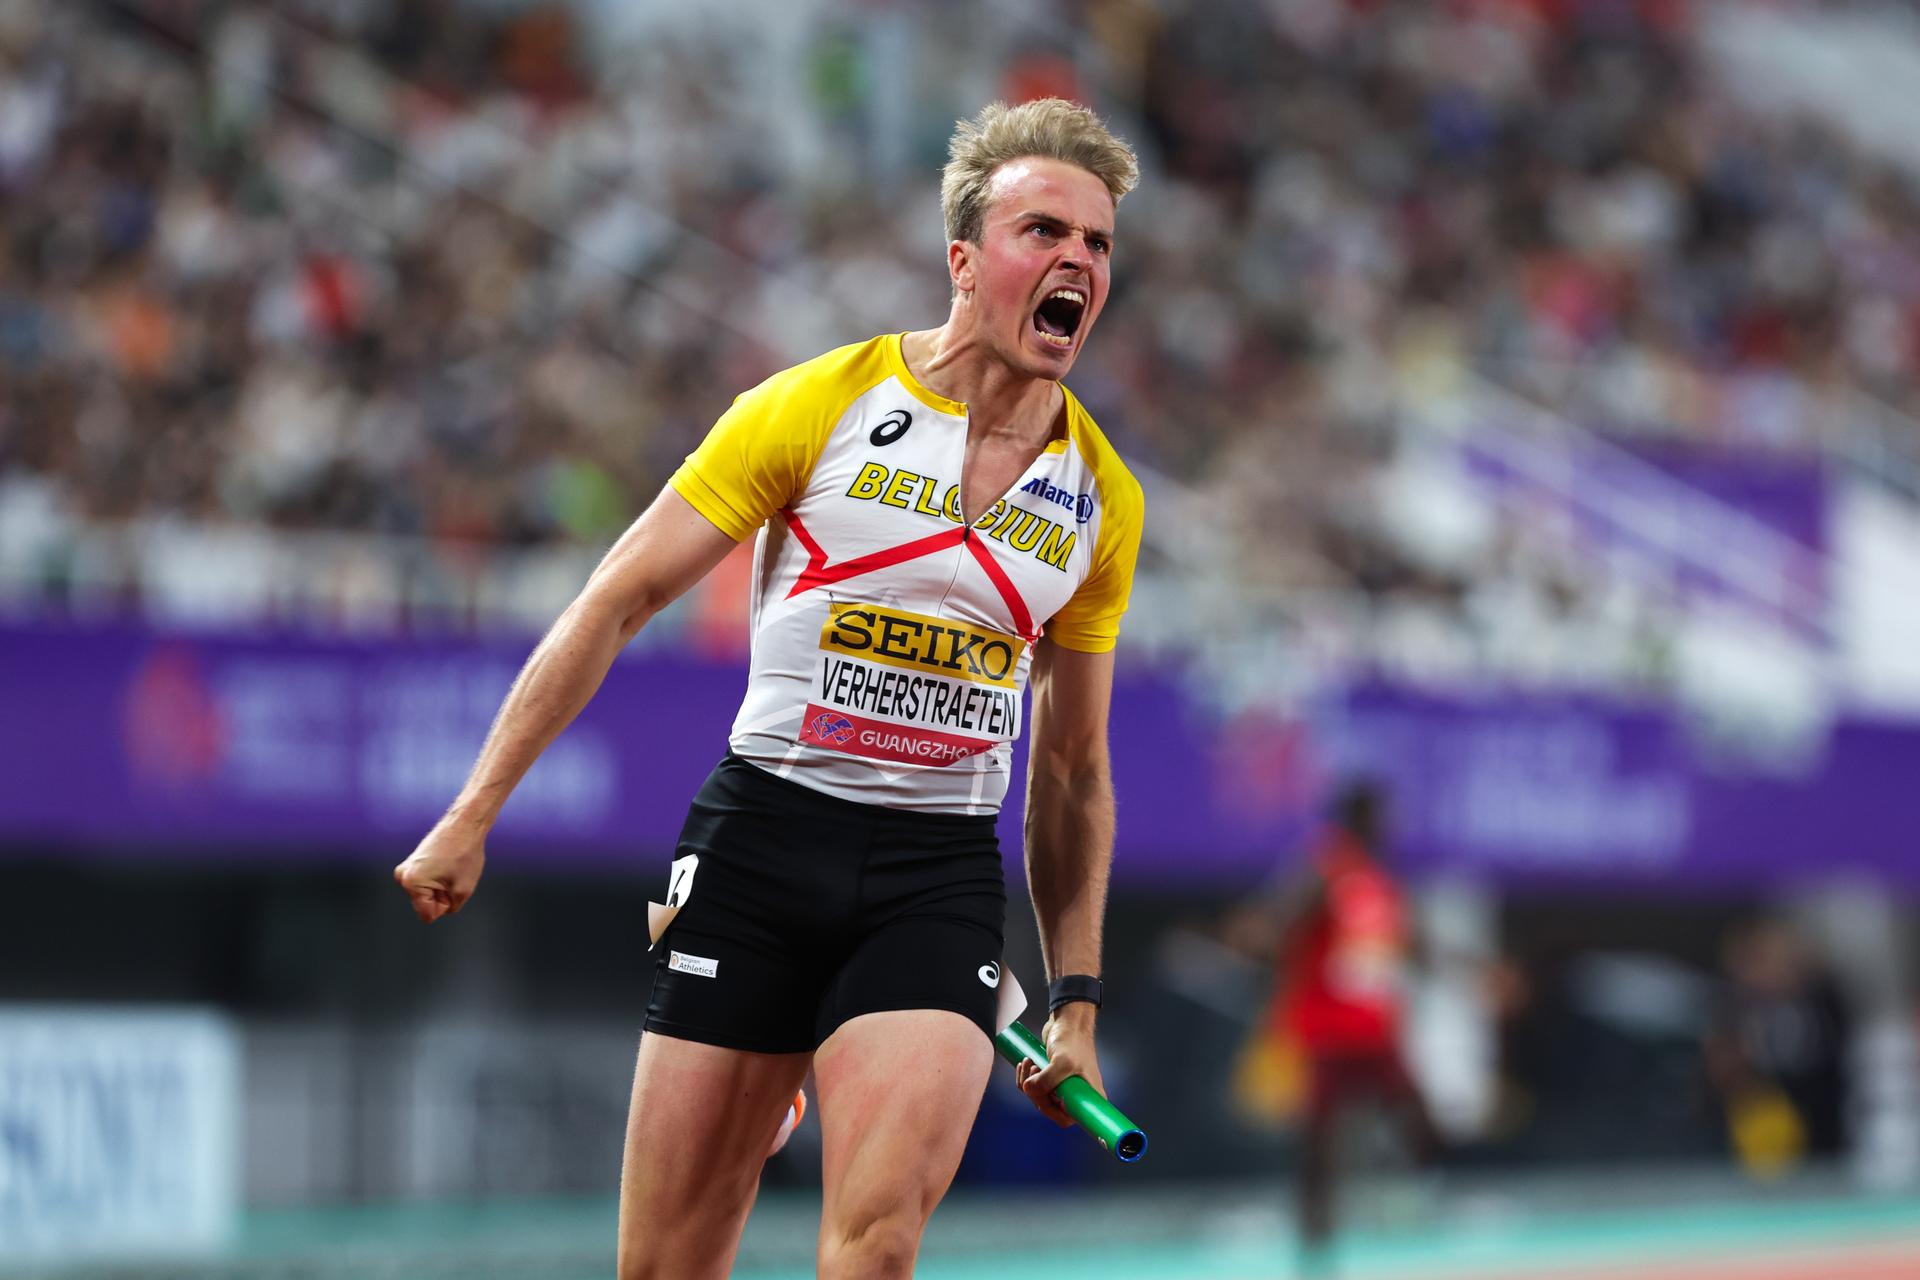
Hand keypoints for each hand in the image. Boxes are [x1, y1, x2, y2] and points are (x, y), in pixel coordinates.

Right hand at [393, 816, 486, 922]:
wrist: (464, 825)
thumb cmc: (465, 854)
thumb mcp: (463, 891)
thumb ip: (450, 907)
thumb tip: (442, 907)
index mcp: (412, 883)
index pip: (427, 914)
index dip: (444, 906)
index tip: (451, 887)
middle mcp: (403, 876)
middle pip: (425, 903)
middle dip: (441, 896)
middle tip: (453, 876)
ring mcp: (406, 867)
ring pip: (427, 892)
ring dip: (441, 886)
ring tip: (450, 869)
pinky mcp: (413, 861)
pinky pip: (427, 881)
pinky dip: (439, 878)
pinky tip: (447, 864)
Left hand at [1015, 1003, 1103, 1127]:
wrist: (1068, 1022)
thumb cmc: (1073, 1040)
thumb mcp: (1062, 1062)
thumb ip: (1046, 1081)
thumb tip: (1029, 1090)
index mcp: (1087, 1097)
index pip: (1066, 1119)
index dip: (1052, 1111)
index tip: (1047, 1094)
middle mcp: (1076, 1095)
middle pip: (1048, 1108)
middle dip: (1036, 1091)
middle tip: (1035, 1072)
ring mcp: (1062, 1087)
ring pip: (1038, 1096)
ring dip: (1028, 1081)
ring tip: (1030, 1062)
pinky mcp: (1051, 1078)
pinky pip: (1034, 1087)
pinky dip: (1026, 1077)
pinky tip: (1026, 1063)